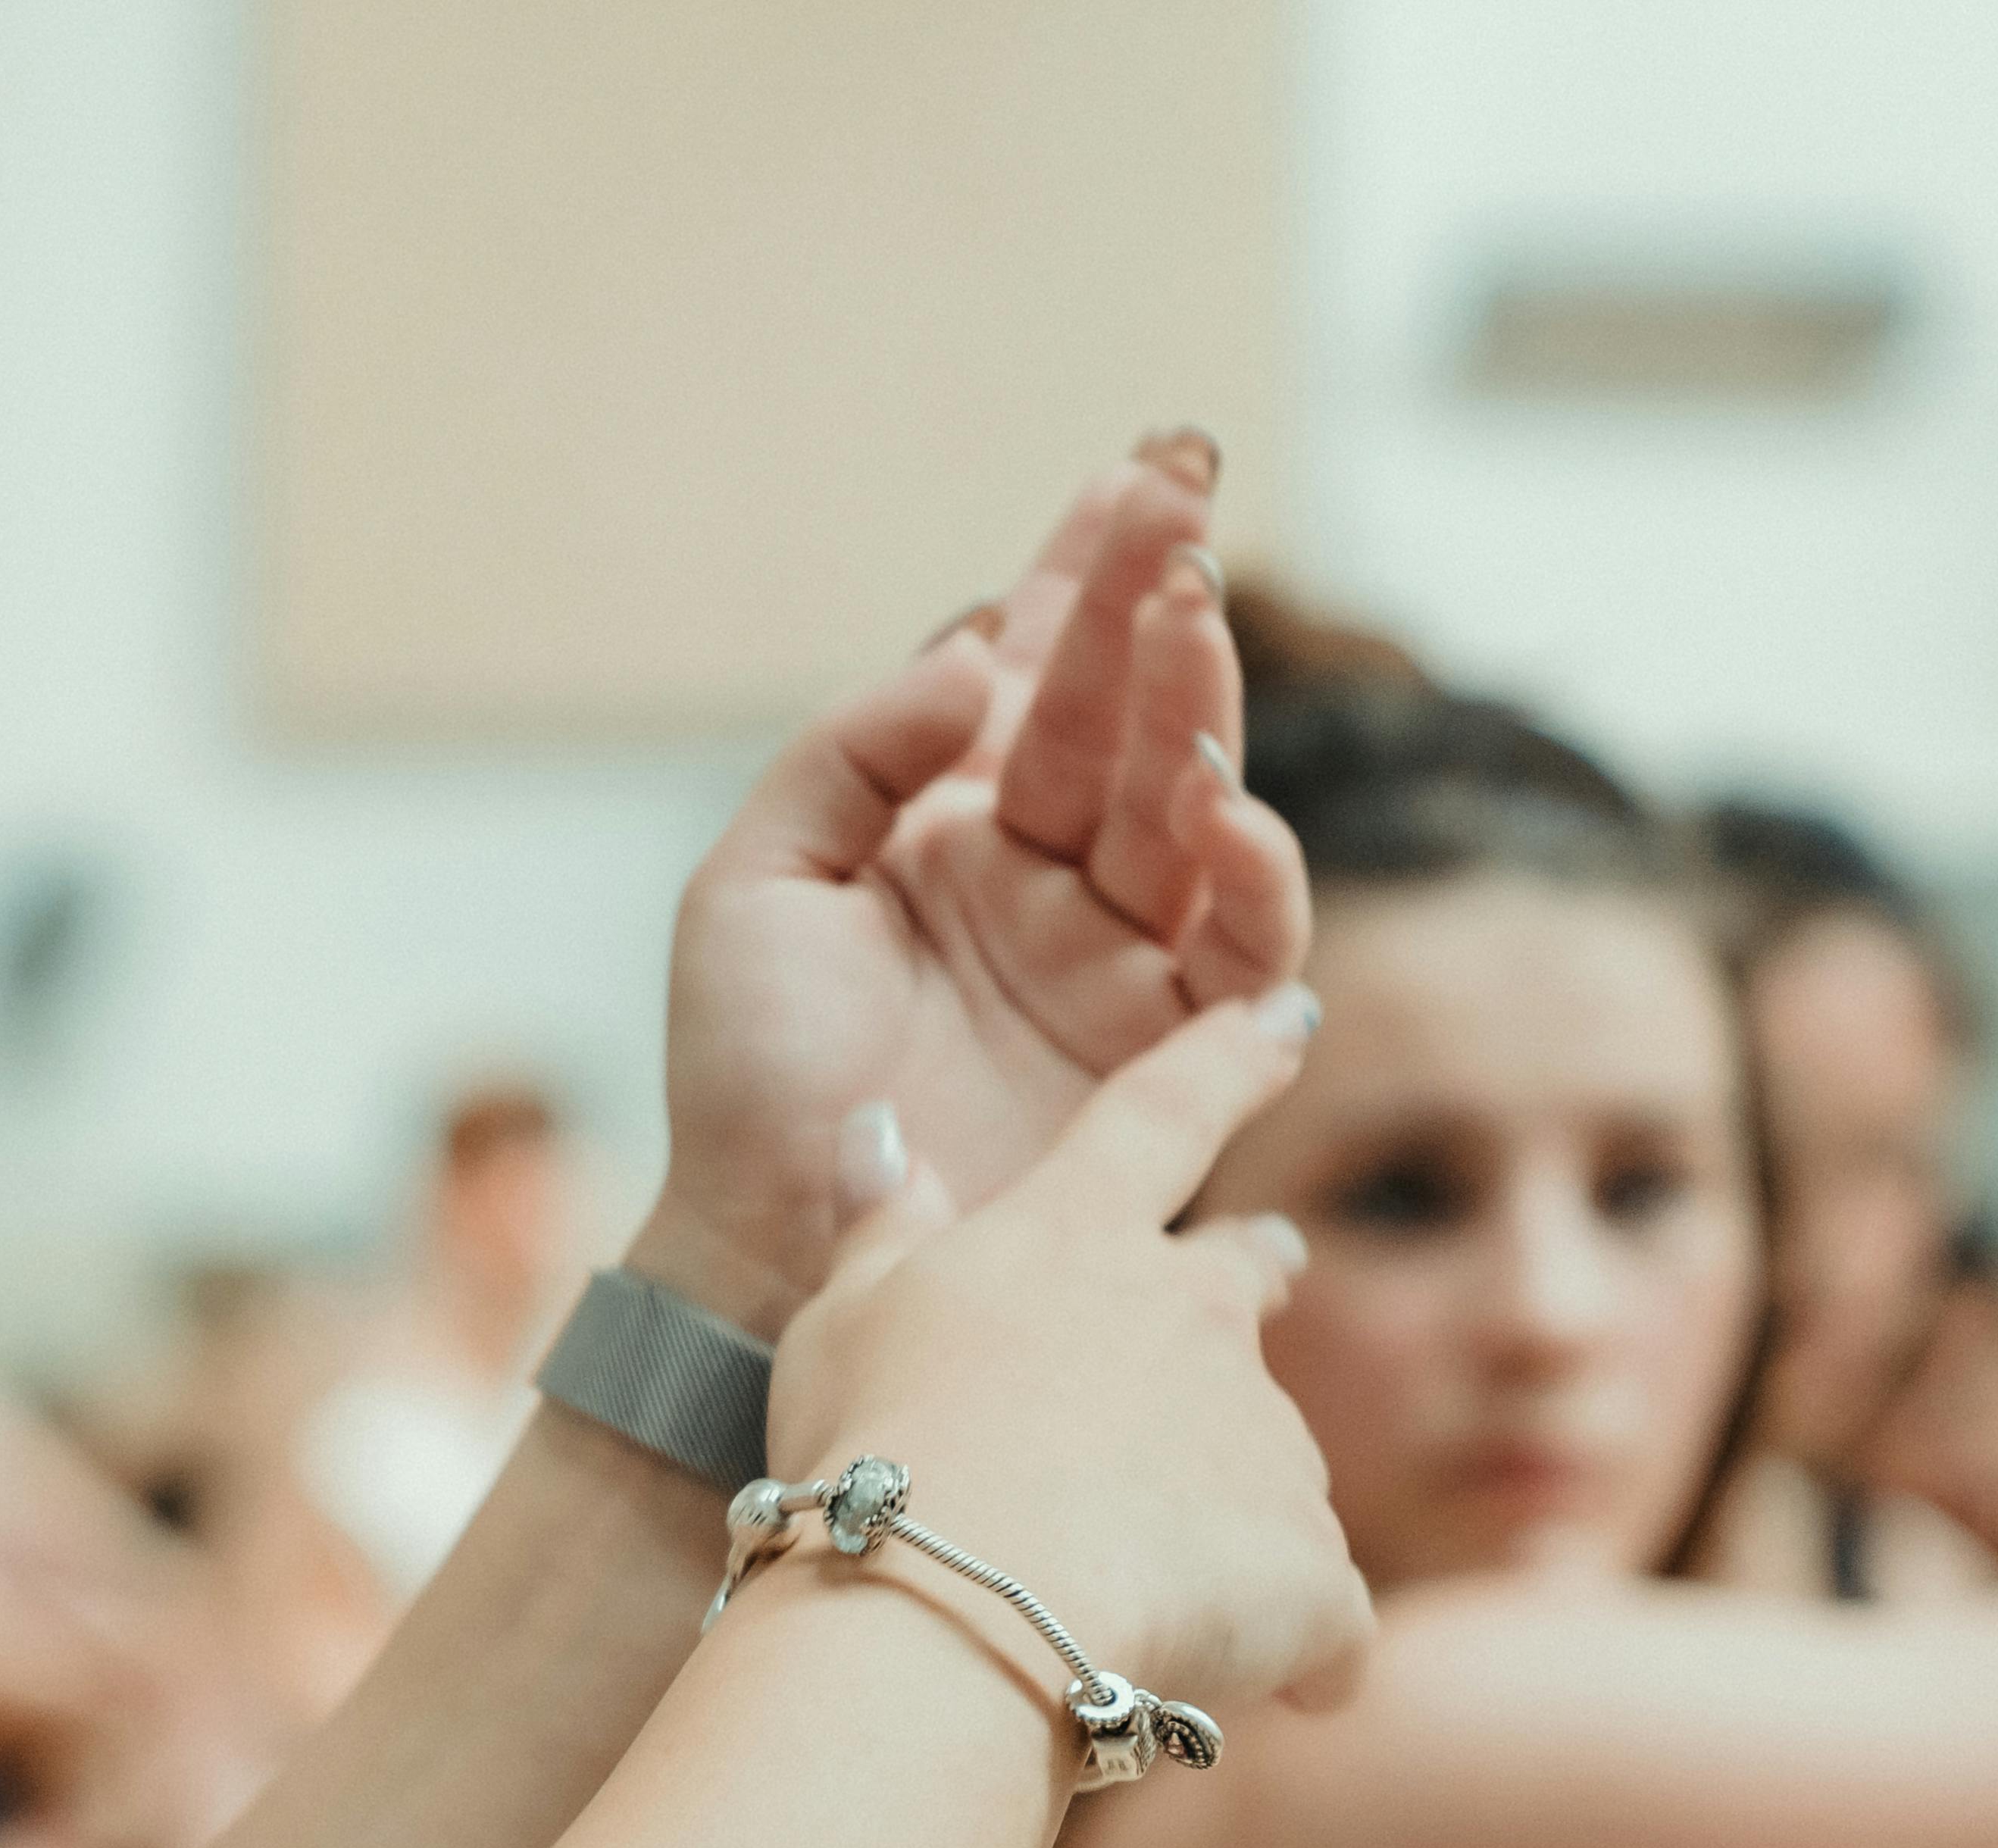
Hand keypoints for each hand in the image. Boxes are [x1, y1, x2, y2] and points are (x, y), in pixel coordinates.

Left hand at [632, 436, 1306, 1341]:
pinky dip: (1250, 869)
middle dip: (1159, 602)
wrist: (765, 1231)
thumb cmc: (747, 1071)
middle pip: (1126, 713)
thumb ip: (852, 750)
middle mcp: (1046, 872)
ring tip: (1186, 633)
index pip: (1040, 665)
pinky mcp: (1165, 1050)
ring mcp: (1112, 955)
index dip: (1092, 566)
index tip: (1145, 466)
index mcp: (950, 820)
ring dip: (1201, 713)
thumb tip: (980, 654)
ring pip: (1192, 805)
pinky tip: (1216, 810)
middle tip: (1179, 509)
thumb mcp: (754, 881)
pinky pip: (1244, 945)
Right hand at [772, 991, 1369, 1746]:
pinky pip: (1326, 1620)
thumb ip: (877, 1230)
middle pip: (1245, 1279)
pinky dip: (1301, 1655)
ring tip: (1146, 1596)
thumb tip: (879, 1133)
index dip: (1226, 1059)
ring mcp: (1265, 1444)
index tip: (1287, 1019)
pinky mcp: (1314, 1573)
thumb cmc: (877, 1456)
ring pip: (1268, 1467)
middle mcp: (1193, 1319)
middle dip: (1251, 1277)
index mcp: (1075, 1245)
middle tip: (1260, 1276)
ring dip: (1222, 1512)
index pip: (1162, 1113)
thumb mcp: (839, 1324)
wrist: (959, 1608)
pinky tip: (1272, 1696)